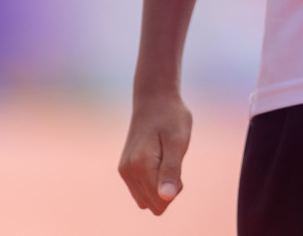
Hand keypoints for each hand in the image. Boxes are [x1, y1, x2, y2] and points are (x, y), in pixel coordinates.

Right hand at [117, 90, 192, 214]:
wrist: (154, 98)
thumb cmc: (171, 117)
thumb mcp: (178, 141)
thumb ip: (171, 171)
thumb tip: (165, 199)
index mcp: (140, 166)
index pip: (161, 202)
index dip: (175, 188)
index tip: (176, 163)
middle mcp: (127, 171)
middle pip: (154, 204)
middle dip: (168, 188)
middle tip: (172, 159)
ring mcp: (124, 171)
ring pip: (147, 200)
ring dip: (161, 185)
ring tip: (165, 158)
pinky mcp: (125, 169)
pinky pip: (141, 191)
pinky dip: (153, 181)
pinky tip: (158, 159)